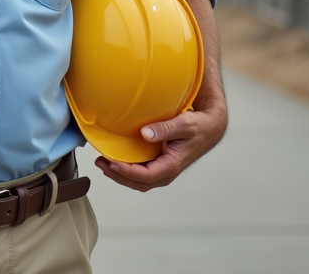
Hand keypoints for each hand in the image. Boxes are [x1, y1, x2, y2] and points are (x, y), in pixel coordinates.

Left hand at [94, 99, 227, 190]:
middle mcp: (166, 171)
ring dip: (118, 173)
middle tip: (100, 162)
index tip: (112, 162)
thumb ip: (165, 128)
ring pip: (137, 180)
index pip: (146, 176)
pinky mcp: (158, 164)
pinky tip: (114, 158)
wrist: (208, 128)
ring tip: (101, 162)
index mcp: (172, 165)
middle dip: (117, 175)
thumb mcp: (184, 124)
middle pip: (138, 182)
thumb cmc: (198, 127)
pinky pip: (139, 172)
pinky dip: (125, 168)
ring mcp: (162, 169)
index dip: (127, 171)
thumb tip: (145, 133)